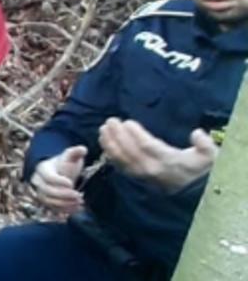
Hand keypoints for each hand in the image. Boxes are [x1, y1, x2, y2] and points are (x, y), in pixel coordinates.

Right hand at [30, 144, 86, 212]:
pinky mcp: (47, 202)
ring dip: (65, 203)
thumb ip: (75, 152)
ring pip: (50, 201)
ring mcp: (41, 193)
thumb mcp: (68, 156)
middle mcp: (38, 182)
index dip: (58, 181)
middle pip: (47, 190)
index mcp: (43, 169)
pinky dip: (65, 209)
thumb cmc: (63, 164)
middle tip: (79, 196)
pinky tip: (77, 208)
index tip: (71, 183)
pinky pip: (53, 208)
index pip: (48, 176)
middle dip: (64, 195)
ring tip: (80, 202)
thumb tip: (84, 149)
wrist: (56, 173)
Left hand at [99, 118, 216, 192]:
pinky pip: (120, 166)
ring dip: (110, 143)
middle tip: (111, 120)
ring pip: (122, 159)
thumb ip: (206, 145)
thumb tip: (197, 133)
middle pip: (131, 152)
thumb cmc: (199, 168)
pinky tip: (104, 142)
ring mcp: (143, 175)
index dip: (136, 134)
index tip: (127, 122)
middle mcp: (153, 169)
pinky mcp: (137, 177)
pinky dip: (110, 154)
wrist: (194, 191)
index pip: (148, 147)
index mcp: (169, 162)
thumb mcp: (209, 157)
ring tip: (104, 129)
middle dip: (118, 135)